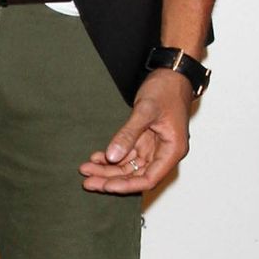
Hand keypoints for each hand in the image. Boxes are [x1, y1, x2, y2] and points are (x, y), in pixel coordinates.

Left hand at [79, 69, 193, 194]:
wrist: (172, 73)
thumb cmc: (167, 89)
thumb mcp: (146, 110)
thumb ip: (129, 134)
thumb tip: (112, 156)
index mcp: (172, 150)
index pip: (149, 178)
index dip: (127, 185)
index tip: (106, 186)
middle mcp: (164, 153)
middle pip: (136, 175)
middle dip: (111, 179)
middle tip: (87, 181)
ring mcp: (154, 147)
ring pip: (129, 166)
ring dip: (108, 169)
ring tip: (85, 169)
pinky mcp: (145, 140)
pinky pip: (127, 154)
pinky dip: (112, 156)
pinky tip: (95, 158)